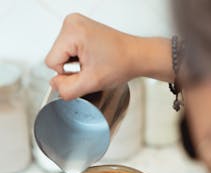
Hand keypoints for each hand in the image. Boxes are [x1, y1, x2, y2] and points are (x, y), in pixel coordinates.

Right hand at [45, 13, 172, 99]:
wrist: (136, 56)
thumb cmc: (120, 64)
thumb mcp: (91, 83)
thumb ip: (68, 89)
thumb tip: (55, 87)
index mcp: (72, 31)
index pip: (51, 62)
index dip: (67, 73)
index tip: (86, 70)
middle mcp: (71, 22)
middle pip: (56, 57)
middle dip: (72, 68)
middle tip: (92, 66)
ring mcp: (76, 24)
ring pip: (62, 55)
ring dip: (77, 64)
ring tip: (94, 62)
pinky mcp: (80, 29)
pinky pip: (69, 50)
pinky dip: (80, 58)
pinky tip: (94, 58)